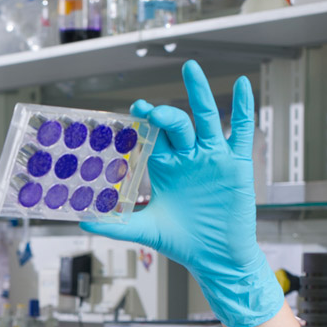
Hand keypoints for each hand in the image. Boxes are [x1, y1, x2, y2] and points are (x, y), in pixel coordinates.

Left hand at [80, 60, 282, 326]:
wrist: (215, 257)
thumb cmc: (182, 242)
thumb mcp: (144, 230)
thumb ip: (115, 224)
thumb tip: (83, 221)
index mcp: (167, 168)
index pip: (154, 136)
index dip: (145, 121)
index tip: (135, 110)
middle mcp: (189, 158)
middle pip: (177, 124)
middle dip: (163, 113)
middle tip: (149, 108)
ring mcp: (213, 158)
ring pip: (206, 119)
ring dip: (199, 93)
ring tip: (191, 69)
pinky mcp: (237, 164)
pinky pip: (241, 132)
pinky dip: (243, 108)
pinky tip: (243, 85)